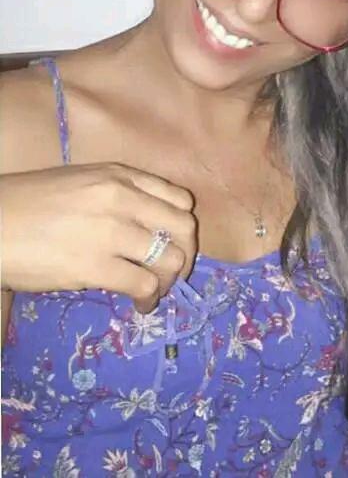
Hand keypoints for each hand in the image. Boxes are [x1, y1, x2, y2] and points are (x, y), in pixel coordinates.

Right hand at [0, 163, 196, 312]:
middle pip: (184, 228)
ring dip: (169, 282)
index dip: (183, 227)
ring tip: (154, 292)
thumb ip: (118, 194)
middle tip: (172, 274)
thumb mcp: (81, 182)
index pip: (180, 199)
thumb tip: (147, 225)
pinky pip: (144, 284)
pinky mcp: (95, 265)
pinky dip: (149, 299)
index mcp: (120, 176)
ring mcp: (110, 230)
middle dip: (185, 256)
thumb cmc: (29, 203)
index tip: (174, 243)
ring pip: (170, 258)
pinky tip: (139, 305)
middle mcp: (122, 198)